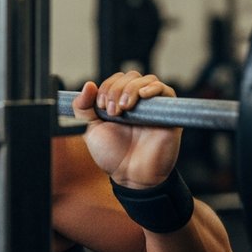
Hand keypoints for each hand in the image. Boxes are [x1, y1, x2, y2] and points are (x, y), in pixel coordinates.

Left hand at [71, 71, 181, 188]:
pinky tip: (143, 96)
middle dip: (117, 89)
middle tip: (112, 112)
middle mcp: (137, 102)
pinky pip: (166, 91)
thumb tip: (88, 84)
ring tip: (124, 108)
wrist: (131, 175)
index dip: (106, 87)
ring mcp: (153, 107)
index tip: (102, 107)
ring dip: (131, 89)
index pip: (115, 80)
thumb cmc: (112, 155)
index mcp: (119, 103)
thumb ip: (83, 108)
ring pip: (147, 80)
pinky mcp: (168, 114)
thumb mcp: (90, 129)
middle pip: (130, 76)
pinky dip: (154, 88)